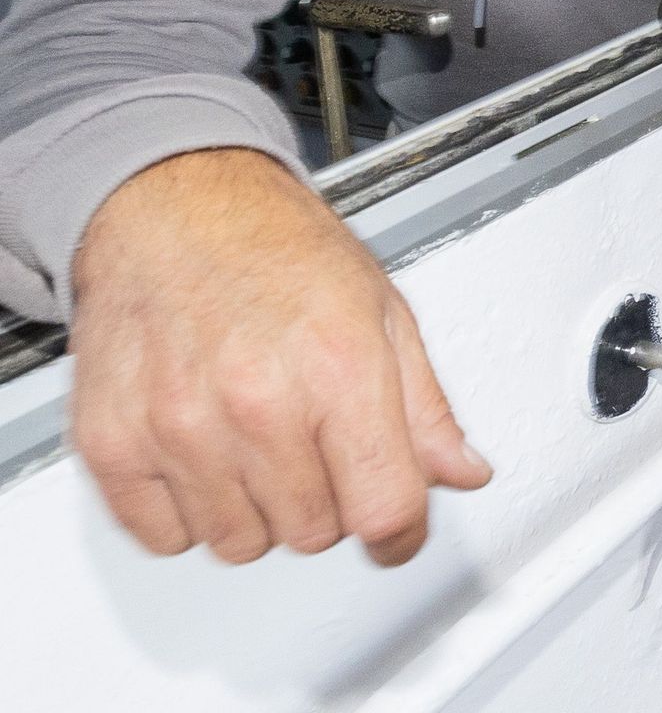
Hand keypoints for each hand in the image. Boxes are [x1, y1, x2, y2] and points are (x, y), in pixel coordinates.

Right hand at [67, 148, 490, 564]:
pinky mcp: (113, 441)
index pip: (384, 508)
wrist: (174, 205)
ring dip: (259, 511)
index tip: (397, 530)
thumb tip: (461, 472)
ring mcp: (178, 426)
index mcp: (339, 366)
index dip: (401, 533)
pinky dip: (189, 511)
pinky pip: (164, 536)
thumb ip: (426, 406)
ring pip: (240, 543)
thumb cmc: (277, 248)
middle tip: (317, 444)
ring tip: (260, 441)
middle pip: (314, 534)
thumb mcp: (382, 311)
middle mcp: (257, 402)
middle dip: (329, 502)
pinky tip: (206, 453)